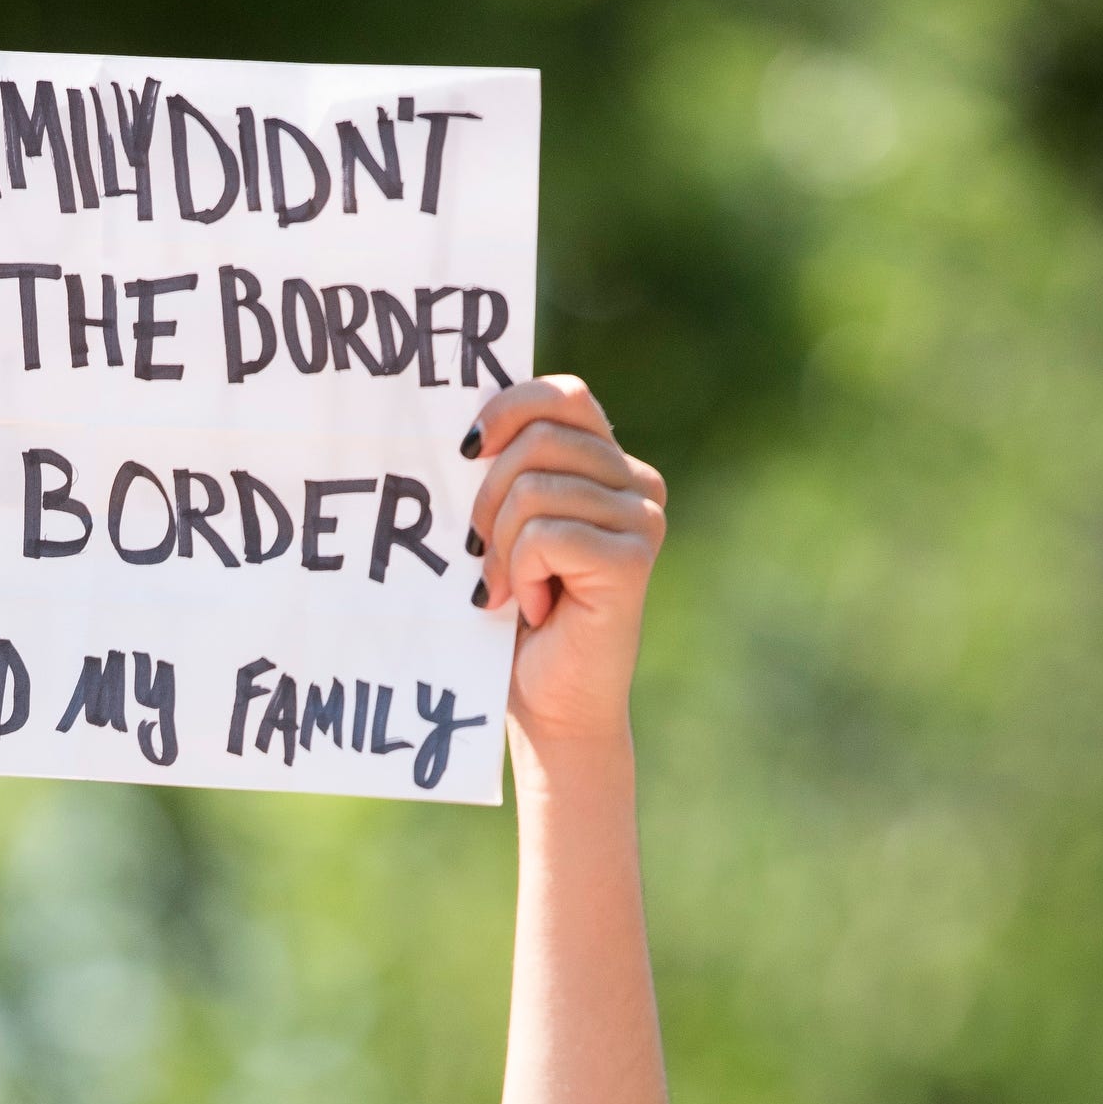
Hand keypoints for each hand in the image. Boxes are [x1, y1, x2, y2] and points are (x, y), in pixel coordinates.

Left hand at [464, 376, 666, 746]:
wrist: (548, 707)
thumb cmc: (515, 620)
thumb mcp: (503, 529)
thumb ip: (504, 473)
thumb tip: (461, 429)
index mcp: (607, 464)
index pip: (562, 396)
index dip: (507, 409)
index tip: (467, 451)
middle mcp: (637, 483)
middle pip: (539, 438)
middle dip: (488, 497)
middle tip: (481, 554)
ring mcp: (642, 519)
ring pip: (534, 488)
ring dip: (501, 548)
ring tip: (511, 590)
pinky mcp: (632, 558)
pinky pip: (545, 534)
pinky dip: (520, 573)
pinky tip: (533, 607)